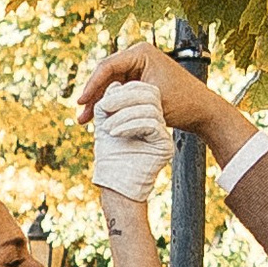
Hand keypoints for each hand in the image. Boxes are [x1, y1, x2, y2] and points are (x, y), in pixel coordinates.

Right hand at [78, 38, 251, 160]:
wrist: (203, 112)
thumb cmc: (183, 103)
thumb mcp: (150, 101)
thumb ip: (124, 100)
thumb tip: (98, 106)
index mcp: (142, 52)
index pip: (108, 66)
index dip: (92, 85)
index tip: (82, 103)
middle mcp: (138, 56)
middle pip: (106, 76)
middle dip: (93, 96)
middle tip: (81, 116)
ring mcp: (139, 68)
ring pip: (111, 85)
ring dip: (100, 102)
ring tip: (85, 121)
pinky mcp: (140, 82)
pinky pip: (119, 92)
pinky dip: (111, 105)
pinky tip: (100, 119)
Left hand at [90, 76, 172, 204]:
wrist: (115, 183)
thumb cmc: (109, 155)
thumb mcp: (105, 121)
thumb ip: (109, 102)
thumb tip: (115, 83)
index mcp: (145, 114)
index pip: (142, 90)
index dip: (122, 91)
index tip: (102, 103)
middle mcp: (158, 121)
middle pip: (149, 94)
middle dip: (122, 98)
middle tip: (103, 107)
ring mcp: (164, 133)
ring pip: (149, 107)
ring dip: (122, 115)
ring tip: (107, 128)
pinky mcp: (165, 145)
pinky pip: (151, 123)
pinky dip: (130, 125)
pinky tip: (116, 134)